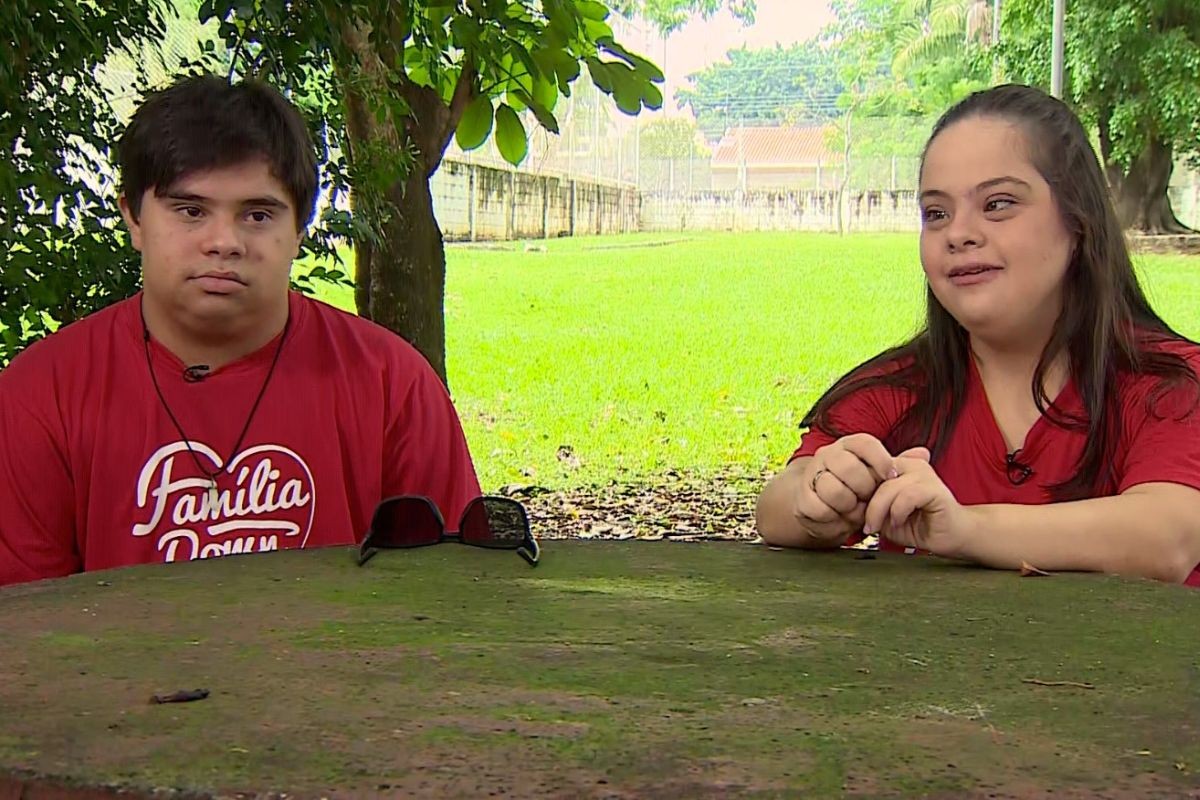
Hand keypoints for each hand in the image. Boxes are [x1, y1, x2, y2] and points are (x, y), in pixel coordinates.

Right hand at [798, 434, 929, 541]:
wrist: (819, 508)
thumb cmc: (853, 490)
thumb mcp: (876, 478)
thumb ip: (898, 465)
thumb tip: (924, 453)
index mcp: (848, 446)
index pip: (865, 443)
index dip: (881, 460)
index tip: (891, 477)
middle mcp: (827, 455)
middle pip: (850, 468)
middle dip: (864, 489)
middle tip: (868, 499)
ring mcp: (812, 475)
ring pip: (834, 489)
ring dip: (849, 506)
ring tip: (853, 510)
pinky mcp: (802, 498)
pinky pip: (821, 508)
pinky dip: (834, 518)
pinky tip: (839, 518)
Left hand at [863, 452, 971, 555]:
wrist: (950, 538)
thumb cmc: (917, 526)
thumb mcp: (885, 515)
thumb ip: (869, 503)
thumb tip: (850, 500)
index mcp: (898, 466)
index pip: (868, 468)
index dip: (858, 491)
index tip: (854, 513)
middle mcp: (911, 464)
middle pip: (876, 476)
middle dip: (867, 504)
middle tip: (867, 526)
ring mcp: (925, 475)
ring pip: (889, 487)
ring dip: (880, 510)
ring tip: (881, 527)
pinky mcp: (935, 489)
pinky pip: (907, 496)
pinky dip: (898, 511)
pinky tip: (899, 522)